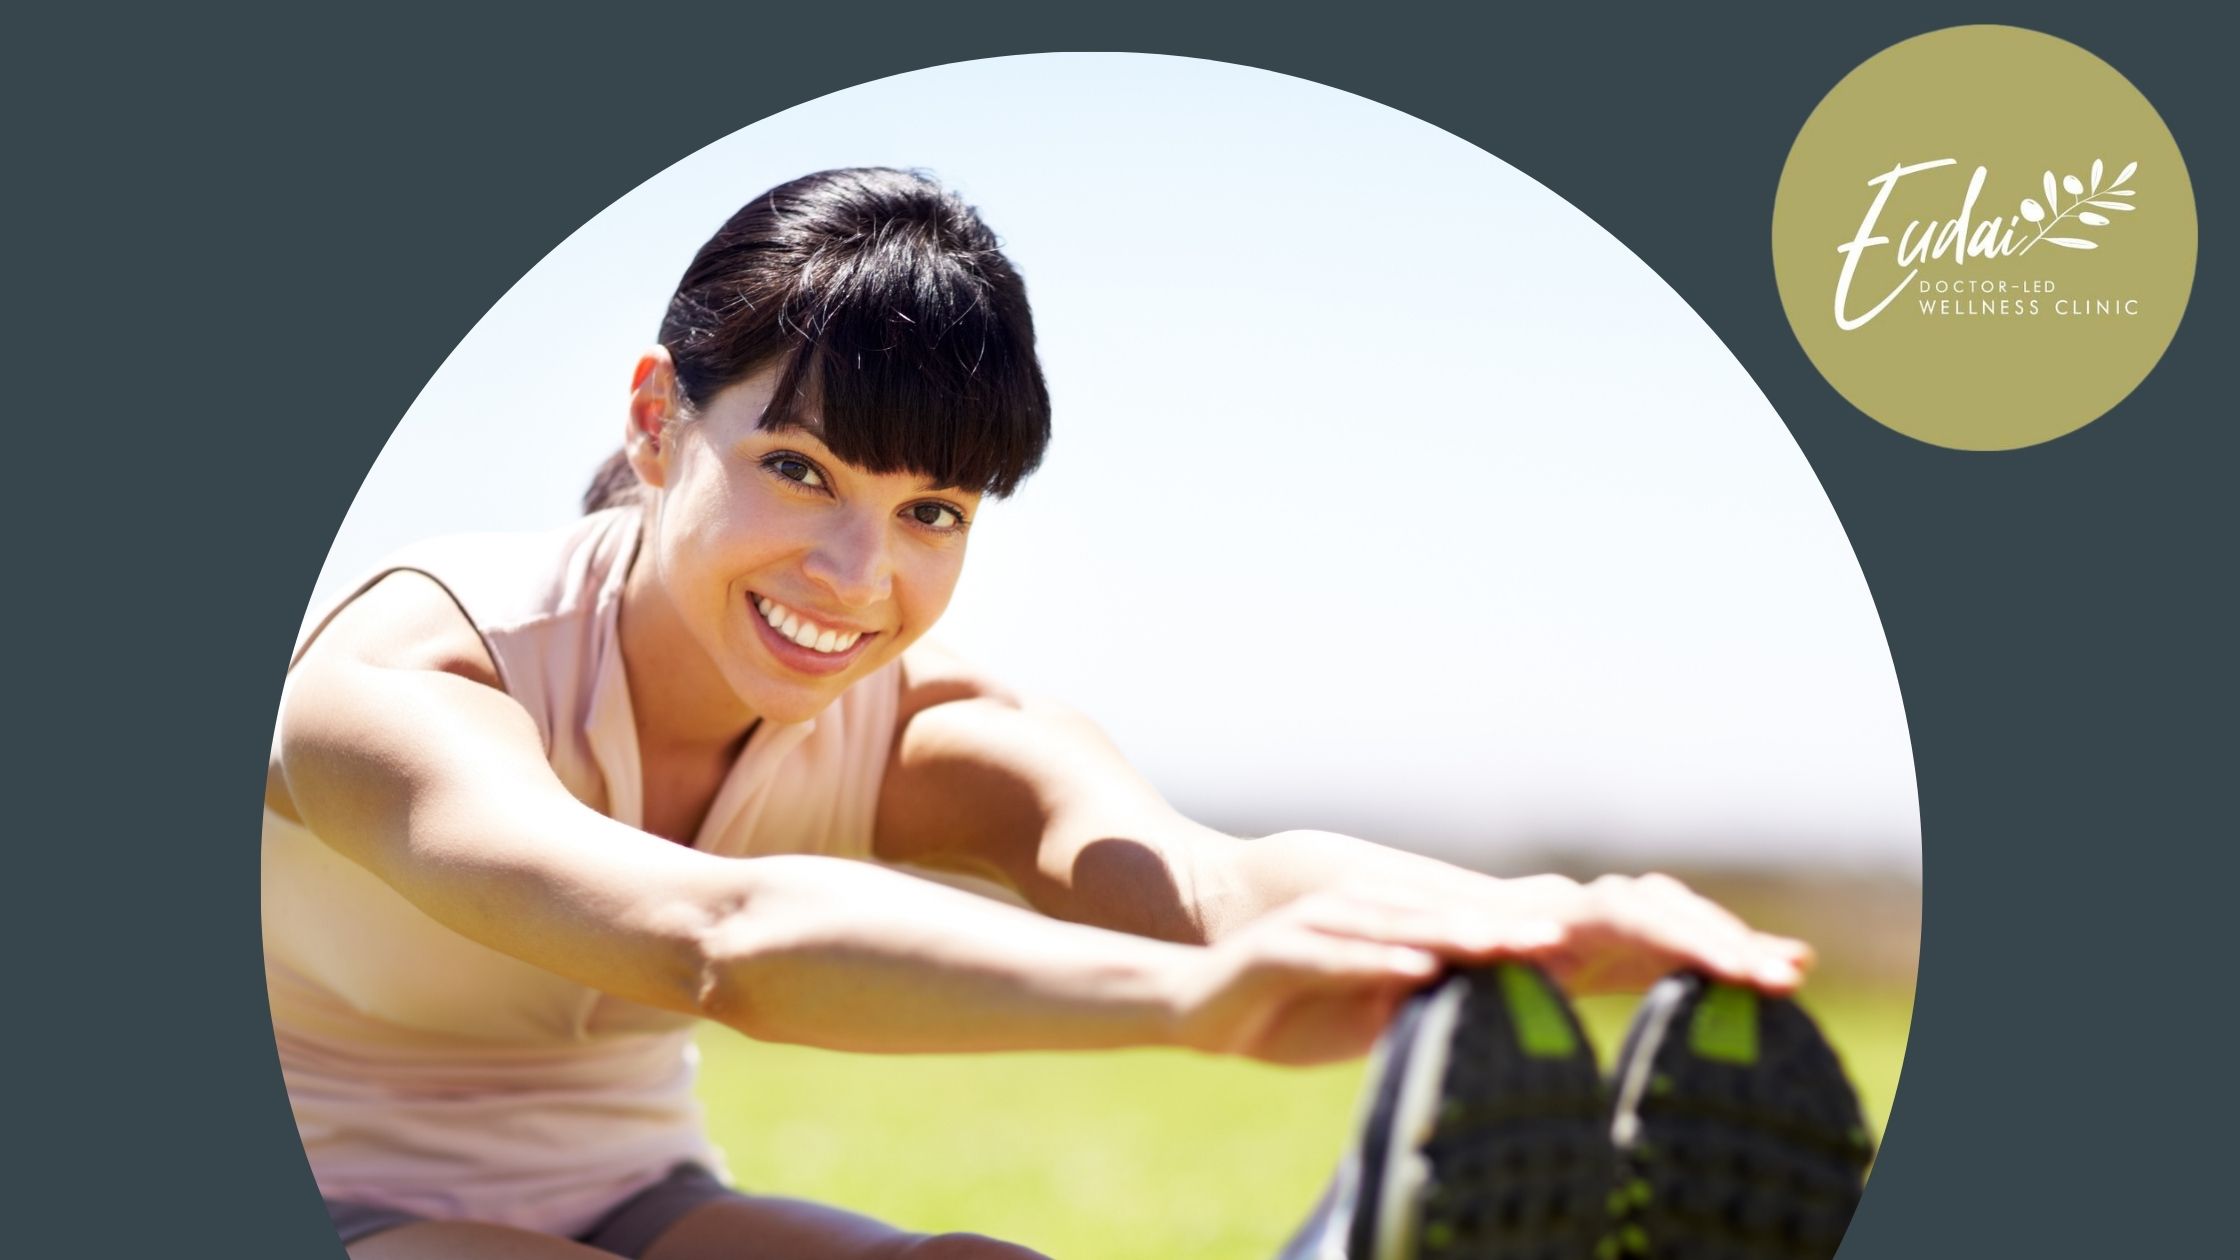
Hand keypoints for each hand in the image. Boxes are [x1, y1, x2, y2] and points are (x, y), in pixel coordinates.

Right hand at [1163, 892, 1546, 1064]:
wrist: (1186, 1008)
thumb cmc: (1278, 1017)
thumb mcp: (1356, 1018)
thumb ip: (1408, 1007)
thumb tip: (1472, 1013)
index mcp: (1376, 930)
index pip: (1453, 932)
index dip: (1509, 941)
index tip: (1569, 956)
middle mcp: (1350, 915)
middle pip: (1437, 920)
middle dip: (1499, 929)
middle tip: (1560, 941)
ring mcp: (1315, 927)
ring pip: (1395, 928)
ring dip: (1451, 935)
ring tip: (1506, 945)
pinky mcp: (1279, 950)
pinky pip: (1337, 955)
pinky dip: (1379, 960)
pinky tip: (1419, 967)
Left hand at [1482, 872, 1812, 995]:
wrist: (1483, 933)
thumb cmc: (1480, 958)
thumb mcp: (1482, 961)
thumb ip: (1498, 953)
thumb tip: (1531, 944)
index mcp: (1570, 913)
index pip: (1637, 918)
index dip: (1686, 940)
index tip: (1731, 969)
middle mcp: (1609, 904)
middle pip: (1678, 916)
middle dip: (1730, 945)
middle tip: (1783, 979)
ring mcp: (1634, 915)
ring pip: (1695, 922)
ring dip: (1744, 948)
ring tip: (1793, 974)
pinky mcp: (1650, 936)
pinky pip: (1704, 939)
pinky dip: (1744, 951)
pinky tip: (1795, 963)